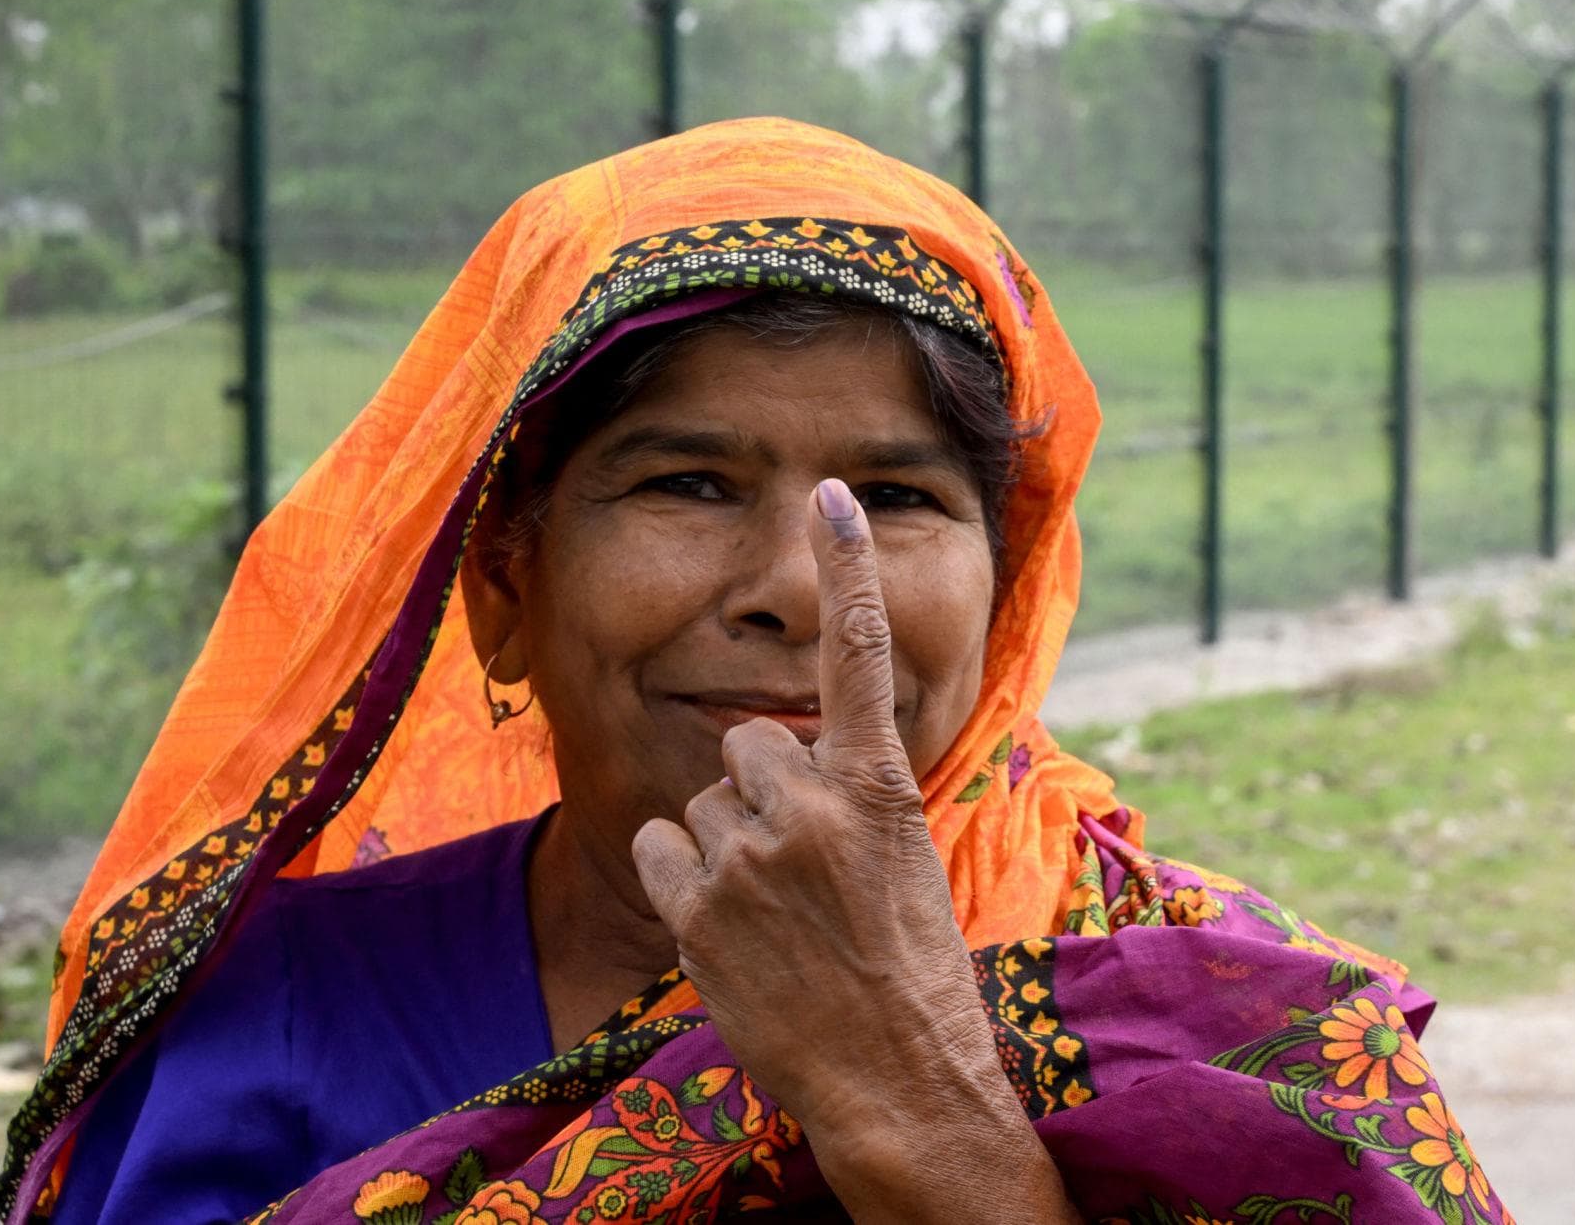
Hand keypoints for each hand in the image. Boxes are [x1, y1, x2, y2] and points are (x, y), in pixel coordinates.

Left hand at [631, 478, 1074, 1223]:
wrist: (897, 1078)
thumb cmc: (914, 973)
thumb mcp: (905, 861)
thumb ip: (848, 797)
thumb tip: (778, 758)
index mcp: (880, 786)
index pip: (859, 658)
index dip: (846, 570)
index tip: (829, 496)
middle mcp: (811, 806)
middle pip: (749, 744)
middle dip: (762, 791)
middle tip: (800, 868)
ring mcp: (750, 856)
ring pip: (703, 802)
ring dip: (725, 847)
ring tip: (775, 915)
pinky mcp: (697, 908)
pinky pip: (660, 846)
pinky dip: (680, 879)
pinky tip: (725, 926)